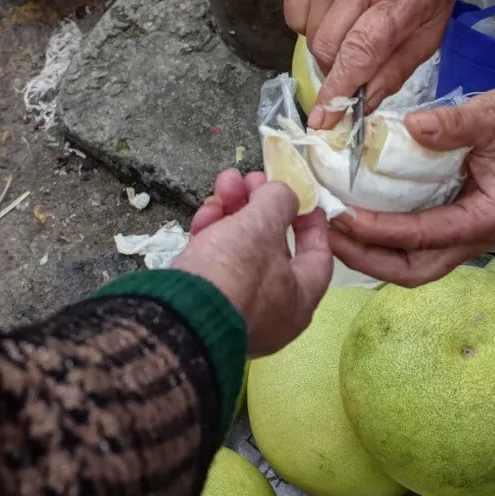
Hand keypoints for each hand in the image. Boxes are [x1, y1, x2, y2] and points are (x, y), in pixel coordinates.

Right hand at [173, 170, 332, 356]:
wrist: (176, 315)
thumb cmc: (236, 272)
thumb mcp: (263, 226)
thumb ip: (279, 202)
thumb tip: (281, 194)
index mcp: (300, 300)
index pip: (318, 256)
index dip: (312, 221)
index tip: (302, 195)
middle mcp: (272, 310)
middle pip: (273, 247)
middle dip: (261, 207)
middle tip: (251, 180)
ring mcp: (236, 308)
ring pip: (241, 251)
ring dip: (234, 212)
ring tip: (225, 183)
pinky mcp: (204, 302)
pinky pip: (216, 264)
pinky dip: (213, 234)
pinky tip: (206, 211)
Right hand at [282, 0, 471, 128]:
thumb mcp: (428, 35)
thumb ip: (394, 72)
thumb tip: (359, 106)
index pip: (361, 49)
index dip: (339, 89)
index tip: (323, 120)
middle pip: (327, 45)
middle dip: (336, 69)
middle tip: (354, 66)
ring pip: (309, 34)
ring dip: (326, 47)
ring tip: (351, 30)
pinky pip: (295, 14)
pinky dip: (311, 24)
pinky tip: (336, 10)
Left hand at [327, 53, 494, 285]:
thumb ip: (454, 123)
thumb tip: (412, 127)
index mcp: (490, 217)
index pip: (424, 236)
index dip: (379, 230)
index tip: (341, 215)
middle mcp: (479, 236)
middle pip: (415, 271)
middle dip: (368, 259)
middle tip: (326, 234)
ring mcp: (469, 232)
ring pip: (415, 264)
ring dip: (373, 254)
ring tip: (333, 230)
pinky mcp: (460, 220)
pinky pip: (418, 243)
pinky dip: (386, 238)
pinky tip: (358, 216)